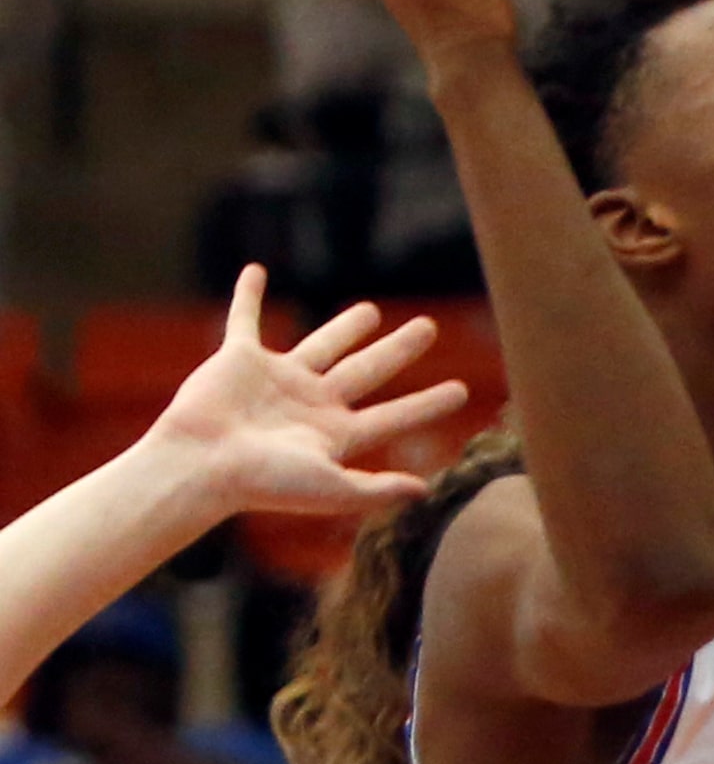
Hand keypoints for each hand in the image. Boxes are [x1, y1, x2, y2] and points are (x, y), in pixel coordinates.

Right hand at [147, 265, 468, 515]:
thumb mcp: (330, 488)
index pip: (394, 416)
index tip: (463, 390)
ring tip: (371, 311)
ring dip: (345, 327)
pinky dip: (248, 296)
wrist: (201, 466)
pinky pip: (245, 319)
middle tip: (427, 328)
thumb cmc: (263, 483)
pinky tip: (255, 272)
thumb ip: (376, 490)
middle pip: (367, 370)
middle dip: (397, 350)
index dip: (428, 404)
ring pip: (322, 344)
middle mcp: (311, 404)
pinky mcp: (239, 360)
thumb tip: (426, 492)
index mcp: (335, 435)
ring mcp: (277, 380)